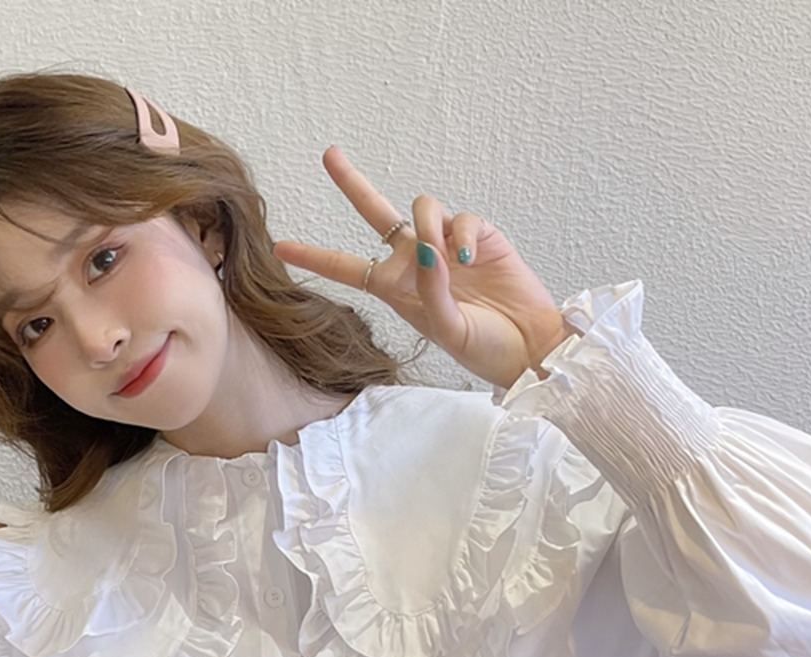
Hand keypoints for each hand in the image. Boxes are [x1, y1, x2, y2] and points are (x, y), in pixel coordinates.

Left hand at [273, 146, 574, 388]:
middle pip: (376, 214)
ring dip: (427, 225)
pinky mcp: (479, 236)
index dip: (315, 258)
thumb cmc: (485, 348)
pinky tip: (469, 260)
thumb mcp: (448, 330)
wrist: (530, 346)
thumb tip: (427, 249)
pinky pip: (460, 219)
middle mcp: (418, 262)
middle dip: (352, 183)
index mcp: (398, 290)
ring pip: (421, 207)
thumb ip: (431, 293)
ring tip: (446, 260)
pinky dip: (461, 235)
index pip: (349, 269)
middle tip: (329, 154)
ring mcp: (447, 246)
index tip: (280, 247)